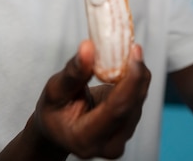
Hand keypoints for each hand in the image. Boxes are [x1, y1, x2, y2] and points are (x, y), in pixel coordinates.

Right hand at [31, 41, 150, 159]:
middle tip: (133, 47)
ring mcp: (121, 139)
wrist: (58, 130)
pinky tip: (127, 68)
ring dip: (136, 75)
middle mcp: (108, 145)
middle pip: (132, 104)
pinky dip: (135, 81)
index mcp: (85, 138)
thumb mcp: (55, 90)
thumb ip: (73, 72)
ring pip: (138, 100)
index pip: (117, 108)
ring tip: (126, 55)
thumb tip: (88, 47)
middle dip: (136, 73)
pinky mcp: (129, 128)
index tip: (134, 53)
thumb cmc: (54, 111)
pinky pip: (138, 99)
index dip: (130, 80)